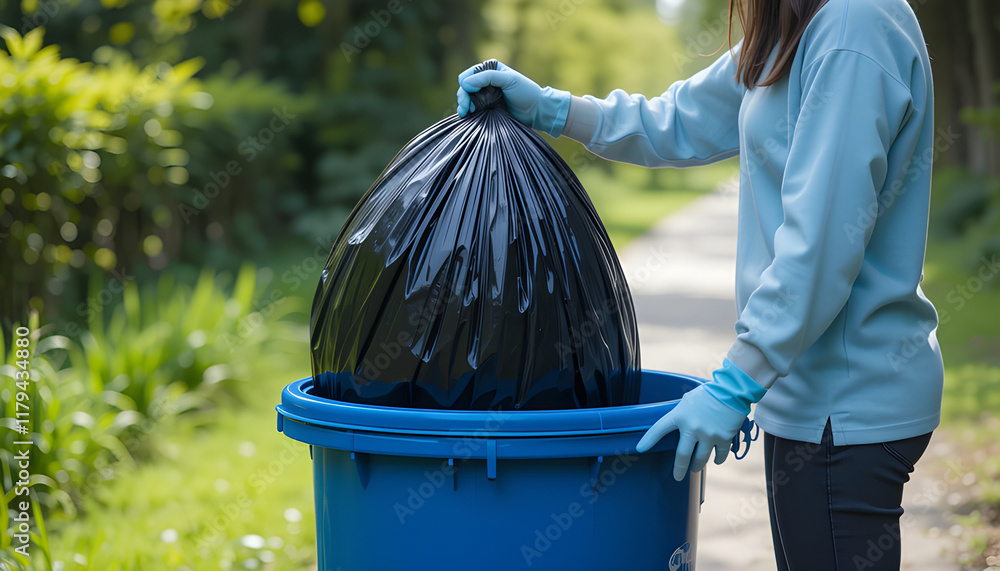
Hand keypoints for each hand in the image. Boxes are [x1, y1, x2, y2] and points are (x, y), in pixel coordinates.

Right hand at [456, 60, 570, 136]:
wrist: (537, 111)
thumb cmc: (526, 92)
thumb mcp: (508, 80)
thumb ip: (487, 77)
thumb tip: (465, 83)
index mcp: (491, 69)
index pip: (470, 73)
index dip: (467, 83)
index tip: (471, 92)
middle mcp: (486, 81)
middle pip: (465, 86)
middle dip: (462, 96)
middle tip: (464, 108)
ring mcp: (486, 95)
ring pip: (467, 98)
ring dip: (463, 104)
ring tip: (464, 113)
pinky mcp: (487, 108)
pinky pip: (472, 108)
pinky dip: (467, 111)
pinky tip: (466, 116)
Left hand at [636, 359, 765, 480]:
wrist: (731, 391)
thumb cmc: (708, 393)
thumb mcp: (688, 400)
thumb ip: (681, 413)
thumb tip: (678, 424)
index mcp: (679, 415)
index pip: (659, 429)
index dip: (648, 440)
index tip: (640, 448)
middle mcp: (692, 428)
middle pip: (682, 456)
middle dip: (679, 469)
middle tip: (677, 477)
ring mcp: (708, 435)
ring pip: (700, 459)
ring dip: (697, 466)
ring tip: (695, 468)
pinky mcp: (723, 438)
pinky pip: (719, 456)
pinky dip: (717, 460)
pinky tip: (715, 460)